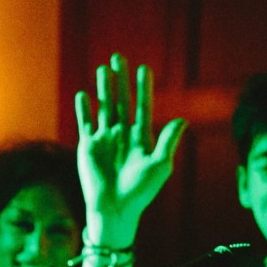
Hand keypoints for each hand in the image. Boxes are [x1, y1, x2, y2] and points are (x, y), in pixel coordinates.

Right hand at [74, 53, 185, 239]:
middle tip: (119, 58)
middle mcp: (123, 135)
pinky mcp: (89, 147)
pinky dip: (84, 110)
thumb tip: (183, 120)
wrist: (116, 209)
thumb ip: (168, 142)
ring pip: (104, 108)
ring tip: (103, 69)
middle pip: (122, 101)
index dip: (143, 88)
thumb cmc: (141, 192)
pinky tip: (84, 95)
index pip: (142, 107)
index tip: (144, 69)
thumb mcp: (159, 166)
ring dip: (103, 89)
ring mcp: (105, 140)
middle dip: (121, 80)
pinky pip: (86, 123)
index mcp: (141, 138)